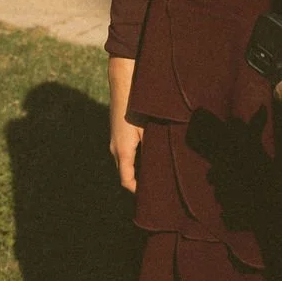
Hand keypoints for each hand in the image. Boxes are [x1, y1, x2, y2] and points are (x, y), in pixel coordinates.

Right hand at [108, 55, 143, 192]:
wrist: (123, 84)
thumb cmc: (137, 107)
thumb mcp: (149, 130)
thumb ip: (154, 149)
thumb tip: (166, 163)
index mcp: (124, 151)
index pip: (127, 181)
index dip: (138, 191)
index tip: (150, 196)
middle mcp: (116, 149)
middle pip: (125, 174)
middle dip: (138, 182)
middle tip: (154, 187)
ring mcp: (115, 140)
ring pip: (124, 162)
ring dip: (136, 169)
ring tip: (153, 172)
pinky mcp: (117, 133)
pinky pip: (124, 152)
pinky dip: (134, 158)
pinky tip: (147, 153)